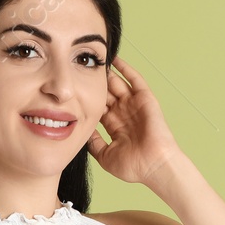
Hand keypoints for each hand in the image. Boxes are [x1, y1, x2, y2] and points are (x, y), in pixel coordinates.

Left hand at [87, 55, 183, 188]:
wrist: (154, 165)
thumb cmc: (133, 166)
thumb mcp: (105, 155)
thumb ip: (93, 143)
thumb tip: (81, 132)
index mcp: (114, 125)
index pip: (97, 106)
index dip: (85, 98)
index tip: (71, 89)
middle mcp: (123, 113)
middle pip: (105, 93)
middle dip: (94, 83)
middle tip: (78, 69)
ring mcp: (134, 105)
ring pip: (117, 84)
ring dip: (107, 73)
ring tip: (94, 60)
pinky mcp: (145, 99)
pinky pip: (134, 79)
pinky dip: (125, 68)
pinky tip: (114, 58)